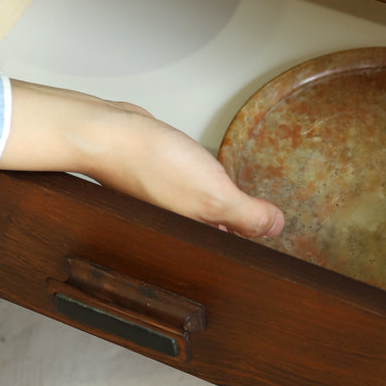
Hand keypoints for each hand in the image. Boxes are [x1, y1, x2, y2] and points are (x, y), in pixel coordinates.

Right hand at [0, 81, 283, 240]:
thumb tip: (276, 227)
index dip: (254, 247)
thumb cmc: (149, 164)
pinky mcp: (163, 181)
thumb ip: (247, 215)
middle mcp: (180, 226)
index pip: (232, 254)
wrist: (109, 132)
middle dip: (242, 226)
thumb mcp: (213, 195)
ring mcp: (170, 204)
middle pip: (220, 234)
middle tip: (269, 217)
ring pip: (206, 212)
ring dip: (223, 202)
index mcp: (192, 239)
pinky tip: (214, 173)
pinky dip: (204, 181)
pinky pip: (193, 188)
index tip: (276, 237)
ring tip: (248, 202)